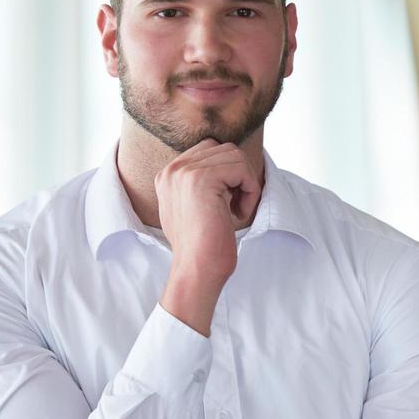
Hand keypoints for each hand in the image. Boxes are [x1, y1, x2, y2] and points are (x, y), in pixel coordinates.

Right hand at [155, 140, 260, 334]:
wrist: (196, 269)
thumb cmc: (201, 246)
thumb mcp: (193, 206)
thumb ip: (199, 182)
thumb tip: (226, 165)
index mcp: (168, 174)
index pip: (210, 149)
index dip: (229, 172)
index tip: (228, 200)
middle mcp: (172, 169)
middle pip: (224, 149)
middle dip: (239, 174)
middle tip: (237, 203)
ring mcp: (184, 172)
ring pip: (235, 156)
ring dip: (246, 183)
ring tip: (239, 209)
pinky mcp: (201, 180)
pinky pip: (242, 169)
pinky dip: (250, 190)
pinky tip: (240, 212)